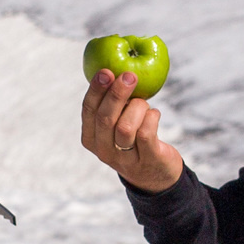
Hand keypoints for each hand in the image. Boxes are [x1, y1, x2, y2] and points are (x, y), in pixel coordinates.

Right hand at [81, 69, 184, 192]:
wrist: (156, 175)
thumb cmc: (134, 138)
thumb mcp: (116, 124)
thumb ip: (112, 103)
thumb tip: (113, 68)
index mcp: (91, 138)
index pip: (88, 111)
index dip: (96, 90)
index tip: (106, 71)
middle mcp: (104, 151)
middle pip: (105, 119)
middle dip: (117, 94)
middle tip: (129, 75)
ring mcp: (124, 159)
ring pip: (126, 127)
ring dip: (138, 107)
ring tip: (144, 103)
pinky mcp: (147, 161)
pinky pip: (146, 133)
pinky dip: (151, 117)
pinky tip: (154, 113)